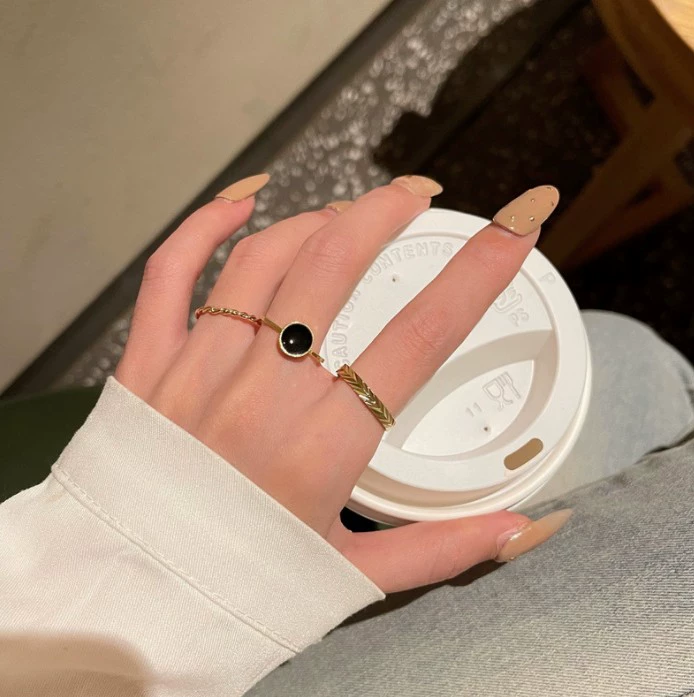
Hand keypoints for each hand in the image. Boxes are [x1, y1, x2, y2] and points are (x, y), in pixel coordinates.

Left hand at [115, 173, 569, 593]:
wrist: (135, 606)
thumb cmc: (242, 588)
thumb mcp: (350, 575)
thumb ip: (442, 547)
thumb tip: (524, 526)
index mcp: (323, 444)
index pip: (421, 337)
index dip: (479, 273)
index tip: (515, 226)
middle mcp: (263, 394)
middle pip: (334, 267)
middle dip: (386, 214)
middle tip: (417, 196)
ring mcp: (199, 371)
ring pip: (264, 260)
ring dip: (316, 219)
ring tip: (350, 213)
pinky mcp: (147, 367)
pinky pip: (171, 273)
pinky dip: (205, 225)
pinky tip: (241, 199)